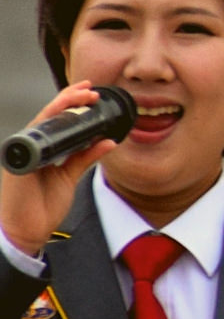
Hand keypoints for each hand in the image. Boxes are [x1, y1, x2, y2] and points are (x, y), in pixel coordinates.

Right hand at [0, 83, 119, 257]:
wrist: (26, 230)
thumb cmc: (42, 205)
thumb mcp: (69, 176)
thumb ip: (85, 157)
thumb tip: (107, 141)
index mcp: (41, 150)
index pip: (56, 121)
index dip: (71, 104)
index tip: (90, 93)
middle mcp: (30, 148)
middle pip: (49, 116)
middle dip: (69, 98)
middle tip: (90, 88)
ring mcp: (23, 154)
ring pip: (42, 122)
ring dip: (62, 106)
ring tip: (83, 96)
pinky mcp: (20, 164)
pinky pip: (39, 141)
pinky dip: (54, 129)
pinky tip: (68, 118)